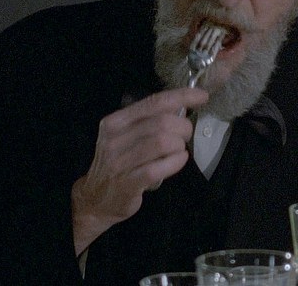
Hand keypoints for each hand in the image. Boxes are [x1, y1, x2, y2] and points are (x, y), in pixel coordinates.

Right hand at [71, 87, 202, 254]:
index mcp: (116, 122)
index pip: (153, 102)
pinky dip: (175, 162)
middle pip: (162, 123)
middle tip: (185, 136)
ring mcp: (119, 162)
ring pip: (162, 143)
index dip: (181, 97)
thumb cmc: (119, 163)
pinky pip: (158, 168)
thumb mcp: (125, 137)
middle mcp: (114, 138)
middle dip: (183, 127)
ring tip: (179, 150)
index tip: (202, 96)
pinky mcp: (127, 183)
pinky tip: (179, 160)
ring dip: (179, 145)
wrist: (95, 200)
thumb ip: (148, 121)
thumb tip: (182, 106)